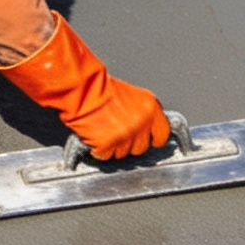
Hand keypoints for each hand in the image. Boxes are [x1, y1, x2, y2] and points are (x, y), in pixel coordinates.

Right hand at [0, 17, 171, 159]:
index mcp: (151, 108)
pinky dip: (99, 150)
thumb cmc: (100, 88)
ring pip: (123, 154)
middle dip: (129, 144)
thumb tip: (146, 130)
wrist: (81, 88)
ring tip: (103, 129)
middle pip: (142, 148)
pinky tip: (95, 135)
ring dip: (113, 146)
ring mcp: (126, 135)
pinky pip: (106, 156)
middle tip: (117, 131)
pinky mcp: (109, 144)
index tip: (151, 141)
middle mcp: (142, 123)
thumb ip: (142, 114)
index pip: (163, 134)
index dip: (154, 139)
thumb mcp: (132, 96)